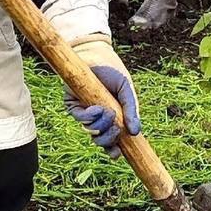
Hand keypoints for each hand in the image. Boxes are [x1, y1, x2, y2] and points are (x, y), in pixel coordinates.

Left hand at [64, 35, 140, 158]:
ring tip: (108, 113)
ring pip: (91, 132)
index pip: (113, 141)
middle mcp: (98, 119)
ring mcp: (85, 113)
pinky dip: (90, 117)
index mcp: (114, 119)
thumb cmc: (113, 73)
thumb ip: (132, 110)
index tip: (118, 154)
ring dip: (101, 127)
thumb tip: (136, 132)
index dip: (114, 150)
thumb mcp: (127, 91)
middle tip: (116, 127)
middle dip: (109, 139)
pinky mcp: (73, 106)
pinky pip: (80, 119)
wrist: (97, 56)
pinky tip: (97, 108)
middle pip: (102, 141)